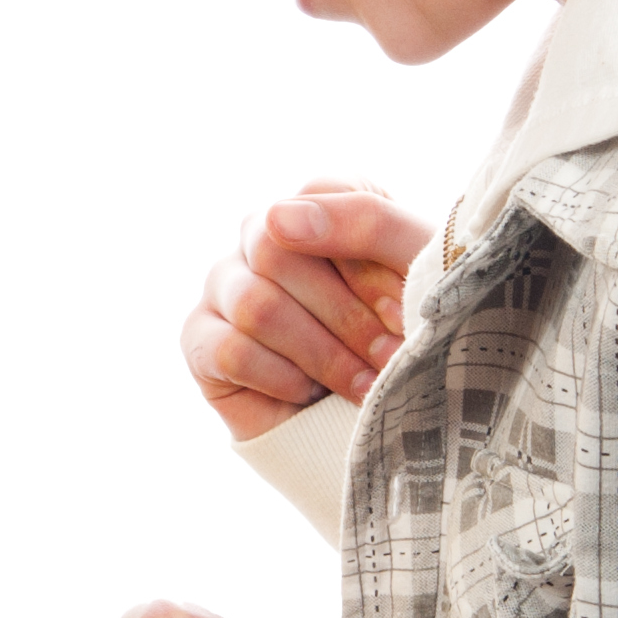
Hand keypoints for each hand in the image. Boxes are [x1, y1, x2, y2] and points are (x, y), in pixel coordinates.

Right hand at [180, 178, 435, 441]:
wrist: (389, 420)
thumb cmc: (413, 333)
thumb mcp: (416, 269)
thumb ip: (366, 221)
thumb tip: (278, 216)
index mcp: (320, 201)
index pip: (321, 197)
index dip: (363, 261)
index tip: (402, 311)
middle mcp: (262, 233)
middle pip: (276, 250)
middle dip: (344, 315)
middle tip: (388, 356)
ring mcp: (225, 284)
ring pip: (253, 305)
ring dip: (321, 354)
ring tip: (362, 384)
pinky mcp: (202, 339)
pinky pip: (230, 352)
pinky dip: (284, 380)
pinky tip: (311, 393)